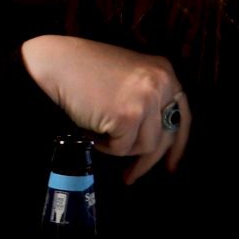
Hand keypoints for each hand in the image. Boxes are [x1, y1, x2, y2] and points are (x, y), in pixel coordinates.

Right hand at [21, 35, 189, 183]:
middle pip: (165, 136)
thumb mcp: (129, 78)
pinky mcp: (128, 116)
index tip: (171, 165)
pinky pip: (121, 148)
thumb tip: (157, 140)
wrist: (57, 63)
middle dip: (148, 161)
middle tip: (131, 176)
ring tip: (98, 132)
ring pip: (144, 146)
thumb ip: (148, 99)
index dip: (177, 144)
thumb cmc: (84, 71)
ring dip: (119, 146)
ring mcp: (146, 99)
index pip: (182, 115)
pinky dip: (103, 146)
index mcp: (165, 72)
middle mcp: (161, 84)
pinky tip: (91, 131)